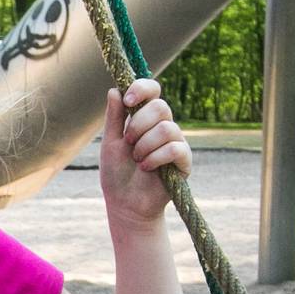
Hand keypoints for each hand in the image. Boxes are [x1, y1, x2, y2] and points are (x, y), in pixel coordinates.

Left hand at [99, 77, 188, 224]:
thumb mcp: (111, 143)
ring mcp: (176, 143)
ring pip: (168, 128)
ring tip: (137, 160)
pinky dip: (156, 157)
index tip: (129, 100)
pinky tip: (146, 167)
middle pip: (161, 106)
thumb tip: (114, 89)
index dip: (142, 89)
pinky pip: (175, 149)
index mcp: (145, 118)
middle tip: (128, 142)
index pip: (152, 90)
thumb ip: (114, 118)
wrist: (126, 204)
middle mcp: (163, 126)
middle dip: (139, 124)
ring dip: (145, 144)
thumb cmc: (117, 174)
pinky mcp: (184, 161)